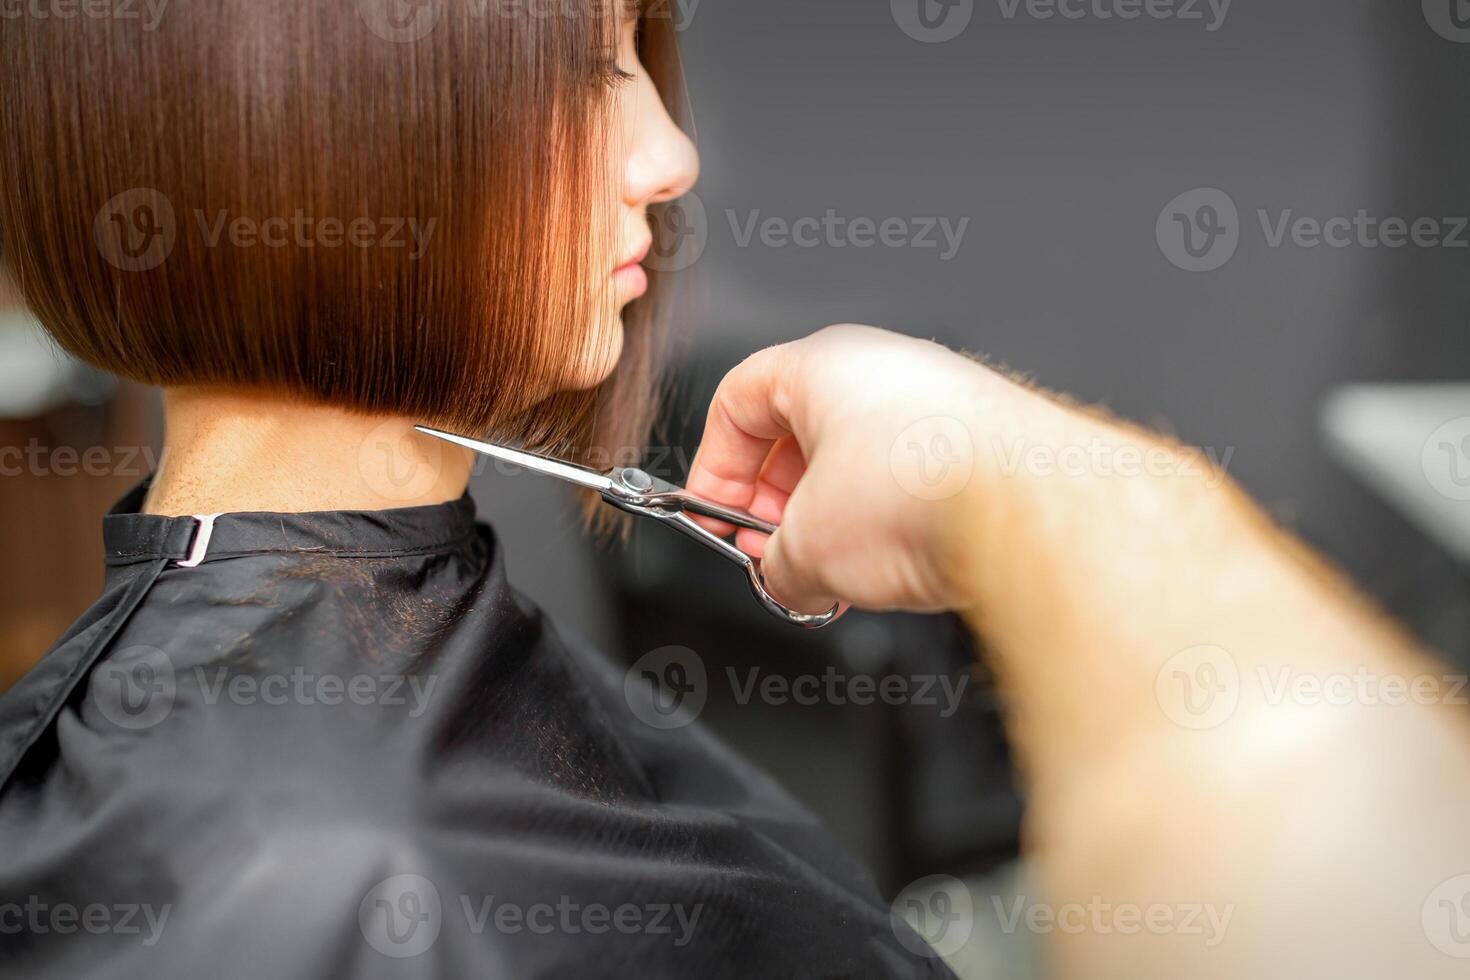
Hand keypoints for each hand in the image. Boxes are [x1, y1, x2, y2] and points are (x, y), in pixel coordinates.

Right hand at [686, 324, 1073, 613]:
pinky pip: (917, 477)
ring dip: (838, 520)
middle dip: (780, 504)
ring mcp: (945, 400)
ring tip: (835, 575)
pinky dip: (895, 521)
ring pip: (864, 460)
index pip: (738, 401)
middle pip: (804, 432)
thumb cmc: (925, 492)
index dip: (715, 468)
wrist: (1033, 509)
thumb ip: (774, 565)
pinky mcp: (990, 442)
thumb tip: (784, 580)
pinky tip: (894, 568)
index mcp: (824, 363)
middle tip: (773, 554)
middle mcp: (888, 367)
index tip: (715, 516)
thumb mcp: (807, 547)